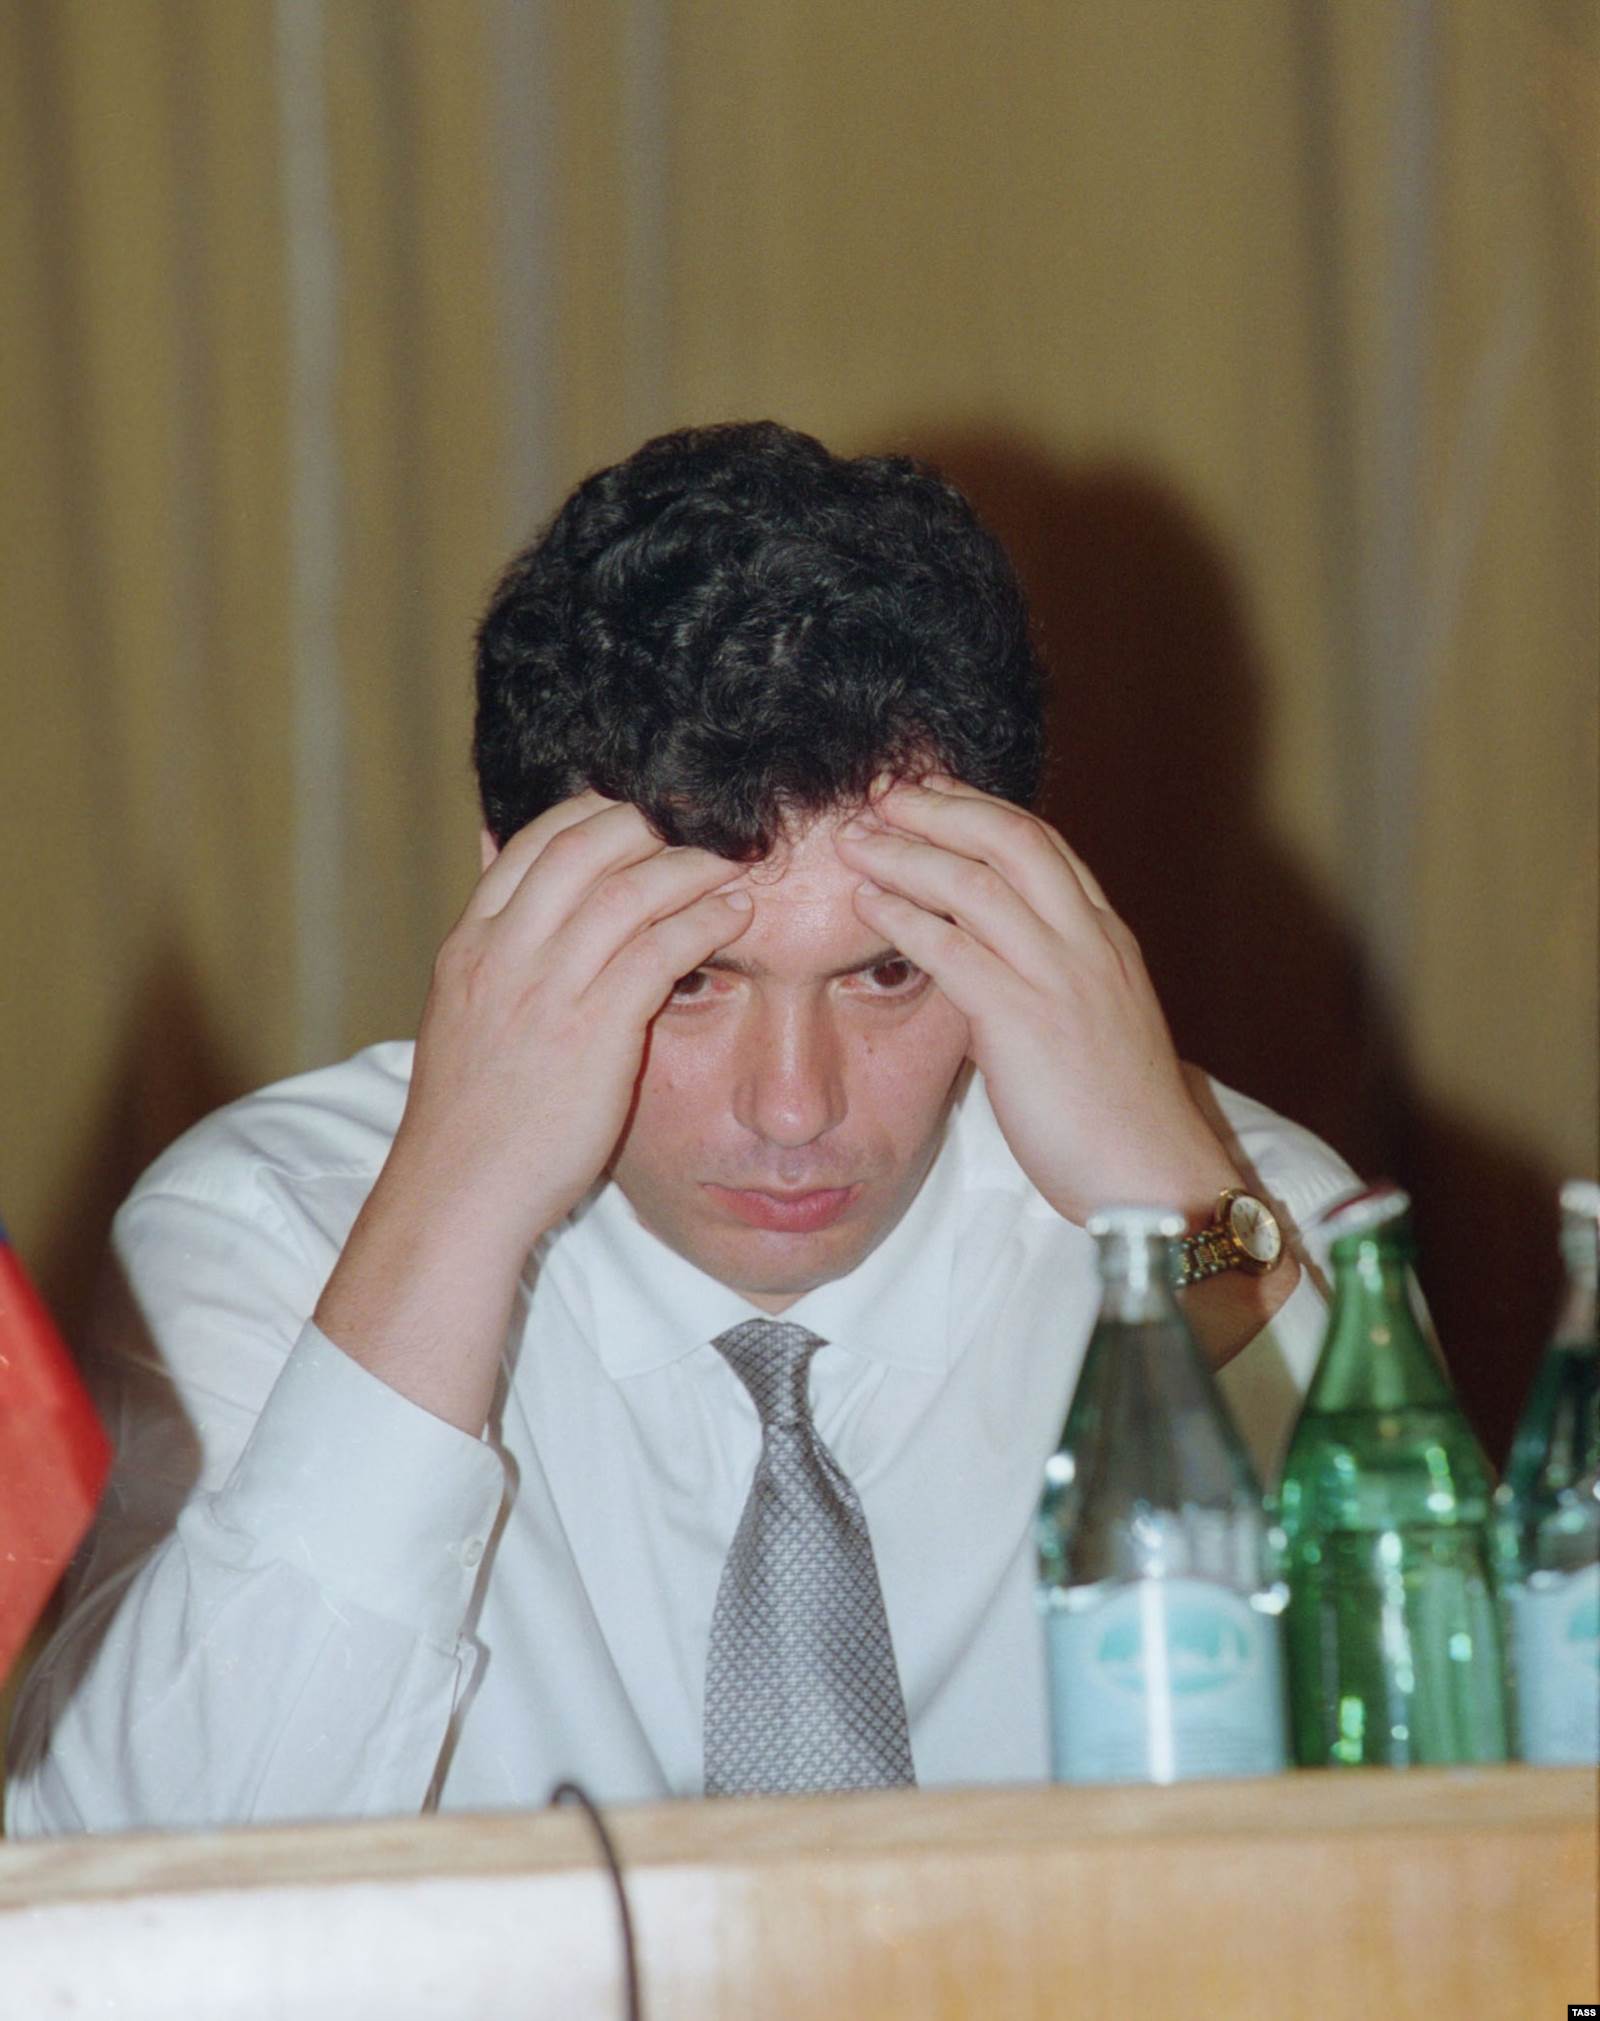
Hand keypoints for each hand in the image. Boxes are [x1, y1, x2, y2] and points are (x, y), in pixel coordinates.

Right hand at [315, 793, 752, 1431]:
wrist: (458, 1194)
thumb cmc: (472, 1116)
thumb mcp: (463, 1013)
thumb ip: (493, 946)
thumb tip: (497, 870)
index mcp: (471, 946)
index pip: (533, 841)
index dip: (595, 812)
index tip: (643, 810)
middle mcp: (503, 955)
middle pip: (582, 846)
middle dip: (649, 822)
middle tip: (702, 823)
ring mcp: (545, 991)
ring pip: (627, 889)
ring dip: (690, 865)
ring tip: (735, 861)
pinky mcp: (590, 1033)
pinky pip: (658, 951)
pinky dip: (703, 922)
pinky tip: (735, 918)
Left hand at [834, 778, 1239, 1227]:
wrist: (1153, 1177)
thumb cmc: (1117, 1116)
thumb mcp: (1092, 1023)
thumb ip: (1051, 978)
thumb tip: (990, 958)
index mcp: (1105, 938)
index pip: (1043, 844)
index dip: (980, 809)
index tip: (931, 792)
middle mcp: (1087, 942)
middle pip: (1012, 839)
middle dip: (942, 807)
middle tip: (884, 794)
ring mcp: (1060, 978)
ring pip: (977, 883)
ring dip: (909, 854)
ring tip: (856, 843)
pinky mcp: (1027, 1022)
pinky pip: (954, 951)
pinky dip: (904, 920)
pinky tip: (867, 908)